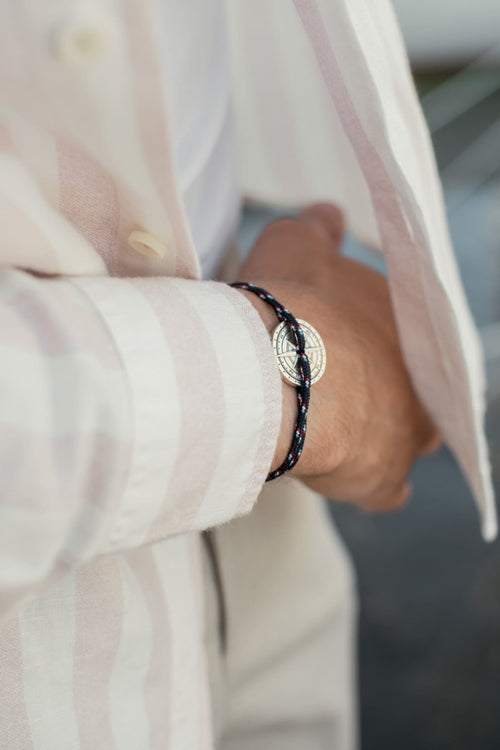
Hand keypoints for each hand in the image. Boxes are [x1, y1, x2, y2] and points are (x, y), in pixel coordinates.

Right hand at [237, 203, 440, 510]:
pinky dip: (372, 484)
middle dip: (381, 386)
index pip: (393, 329)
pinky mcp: (385, 475)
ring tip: (347, 437)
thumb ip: (314, 229)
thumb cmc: (290, 307)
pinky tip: (353, 480)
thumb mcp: (293, 247)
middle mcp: (418, 372)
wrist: (282, 370)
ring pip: (408, 434)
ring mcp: (409, 428)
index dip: (361, 338)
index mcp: (400, 319)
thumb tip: (329, 214)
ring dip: (383, 435)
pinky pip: (386, 487)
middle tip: (336, 390)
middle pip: (408, 381)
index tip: (331, 345)